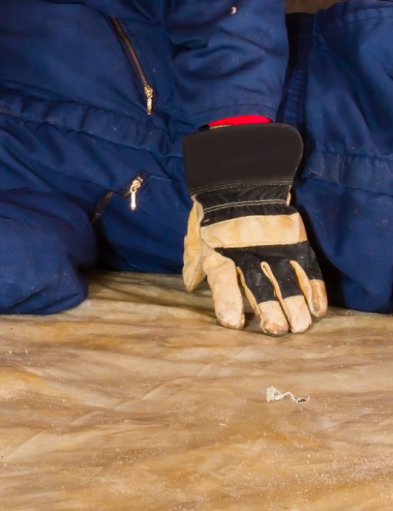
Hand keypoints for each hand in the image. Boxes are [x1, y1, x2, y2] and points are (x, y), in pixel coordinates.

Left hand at [182, 123, 328, 334]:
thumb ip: (194, 261)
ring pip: (287, 280)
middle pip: (260, 286)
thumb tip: (191, 286)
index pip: (223, 282)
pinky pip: (307, 267)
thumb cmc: (212, 212)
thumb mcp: (195, 234)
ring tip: (300, 327)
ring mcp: (273, 246)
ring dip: (295, 305)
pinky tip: (318, 308)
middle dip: (268, 311)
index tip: (233, 324)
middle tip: (275, 331)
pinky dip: (315, 288)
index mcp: (219, 252)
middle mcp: (247, 252)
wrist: (241, 178)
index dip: (227, 303)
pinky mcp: (293, 240)